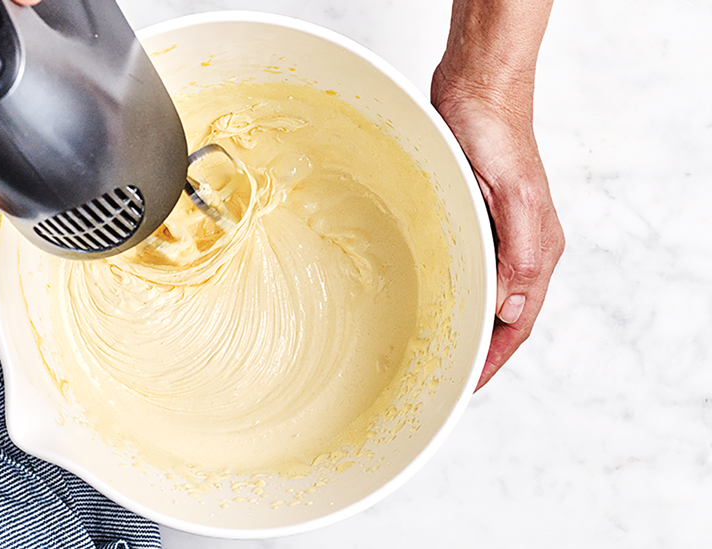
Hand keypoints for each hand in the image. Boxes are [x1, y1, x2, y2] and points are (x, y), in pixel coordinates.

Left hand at [431, 71, 564, 390]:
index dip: (494, 359)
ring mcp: (496, 235)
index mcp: (537, 252)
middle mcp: (519, 249)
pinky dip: (450, 291)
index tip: (466, 386)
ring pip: (481, 294)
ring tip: (433, 349)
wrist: (475, 89)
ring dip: (463, 323)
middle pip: (502, 316)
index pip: (518, 323)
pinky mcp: (472, 218)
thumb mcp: (513, 197)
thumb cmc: (495, 136)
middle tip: (443, 377)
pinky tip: (427, 300)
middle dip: (479, 350)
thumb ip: (520, 256)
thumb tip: (511, 311)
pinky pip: (465, 267)